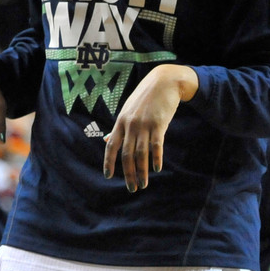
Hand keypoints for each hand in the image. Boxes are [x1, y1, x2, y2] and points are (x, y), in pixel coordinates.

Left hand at [103, 64, 197, 191]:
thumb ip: (118, 128)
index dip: (109, 162)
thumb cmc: (144, 98)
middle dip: (128, 173)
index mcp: (120, 122)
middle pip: (127, 154)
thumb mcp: (127, 111)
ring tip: (143, 185)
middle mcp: (130, 125)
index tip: (108, 176)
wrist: (163, 82)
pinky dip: (156, 158)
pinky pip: (156, 145)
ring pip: (141, 153)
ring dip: (141, 172)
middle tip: (132, 188)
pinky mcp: (159, 124)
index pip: (111, 146)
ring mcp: (144, 124)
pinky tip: (156, 169)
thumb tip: (106, 141)